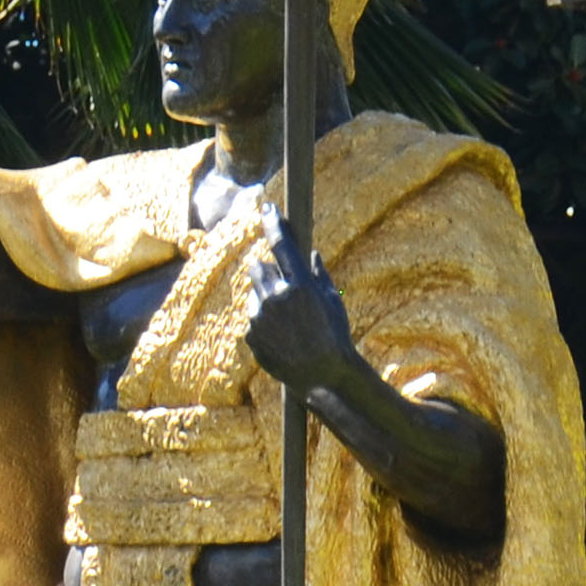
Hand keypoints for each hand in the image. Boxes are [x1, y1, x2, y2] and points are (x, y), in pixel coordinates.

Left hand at [241, 237, 366, 399]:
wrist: (322, 376)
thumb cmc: (334, 337)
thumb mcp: (333, 301)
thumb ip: (319, 275)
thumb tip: (311, 254)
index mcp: (299, 284)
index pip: (280, 243)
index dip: (272, 223)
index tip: (266, 209)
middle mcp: (275, 297)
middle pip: (257, 267)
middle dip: (266, 269)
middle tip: (280, 282)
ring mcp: (260, 317)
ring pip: (255, 294)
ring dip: (265, 298)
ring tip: (286, 320)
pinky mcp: (251, 335)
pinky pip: (253, 319)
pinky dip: (263, 322)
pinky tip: (282, 336)